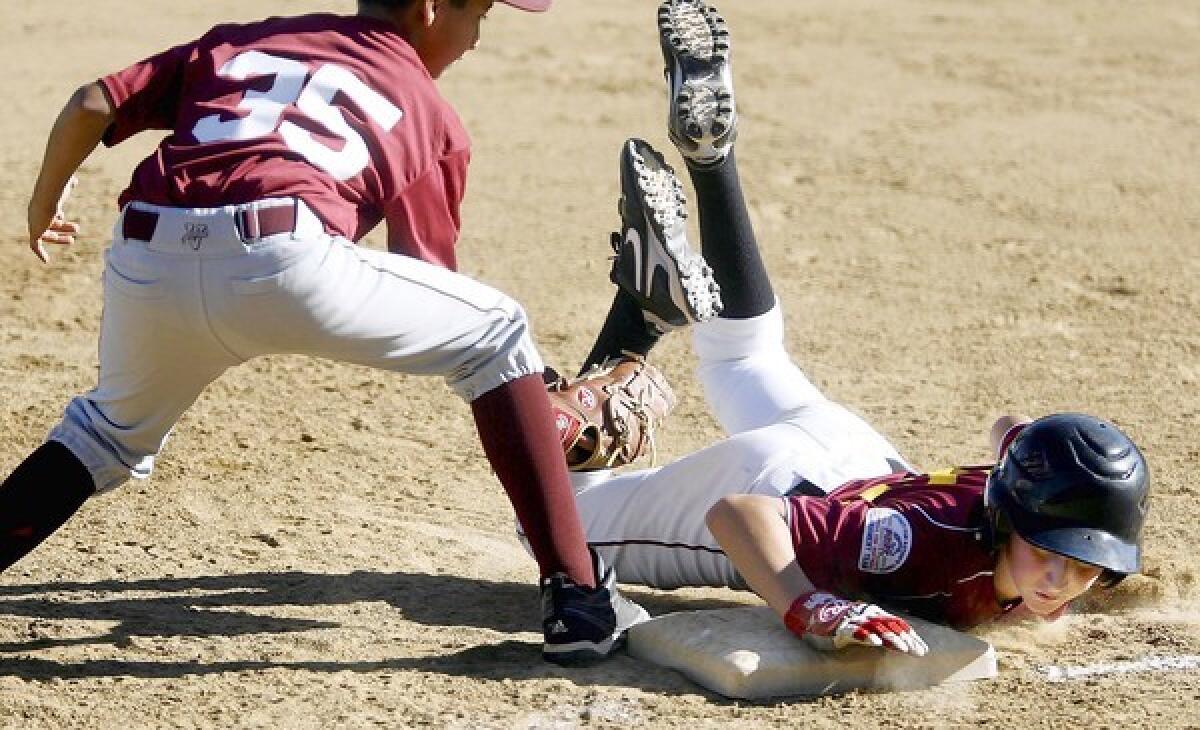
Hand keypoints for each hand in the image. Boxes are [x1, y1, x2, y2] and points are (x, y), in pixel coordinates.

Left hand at [27, 175, 78, 262]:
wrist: (48, 195)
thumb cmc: (57, 190)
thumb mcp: (64, 187)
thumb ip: (68, 184)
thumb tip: (73, 179)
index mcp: (40, 205)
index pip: (47, 214)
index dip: (56, 218)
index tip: (64, 217)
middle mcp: (35, 215)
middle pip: (47, 225)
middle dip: (60, 229)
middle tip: (75, 231)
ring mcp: (34, 224)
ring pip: (46, 235)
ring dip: (58, 239)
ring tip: (72, 241)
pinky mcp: (34, 232)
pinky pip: (35, 246)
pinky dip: (40, 254)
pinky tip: (46, 261)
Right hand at [784, 590, 927, 655]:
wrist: (812, 609)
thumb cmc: (838, 620)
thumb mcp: (861, 625)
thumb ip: (876, 631)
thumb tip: (897, 642)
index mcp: (874, 615)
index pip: (896, 625)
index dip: (911, 637)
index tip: (923, 649)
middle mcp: (866, 616)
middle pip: (891, 627)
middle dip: (907, 640)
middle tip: (920, 652)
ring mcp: (854, 620)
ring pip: (876, 628)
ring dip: (891, 638)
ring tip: (904, 648)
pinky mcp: (841, 627)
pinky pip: (855, 631)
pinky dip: (866, 636)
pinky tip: (876, 643)